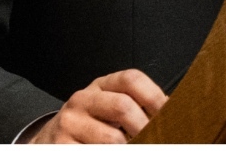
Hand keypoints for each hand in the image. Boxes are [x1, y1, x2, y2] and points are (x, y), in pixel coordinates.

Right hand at [26, 69, 166, 142]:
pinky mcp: (60, 145)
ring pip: (111, 138)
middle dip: (146, 127)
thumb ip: (137, 106)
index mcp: (101, 86)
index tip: (171, 115)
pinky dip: (110, 154)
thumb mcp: (110, 107)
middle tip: (157, 140)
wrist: (52, 139)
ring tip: (137, 147)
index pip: (132, 79)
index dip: (155, 96)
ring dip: (130, 147)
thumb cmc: (92, 124)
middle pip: (123, 106)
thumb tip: (174, 114)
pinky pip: (94, 152)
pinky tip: (118, 152)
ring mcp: (69, 122)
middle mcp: (83, 99)